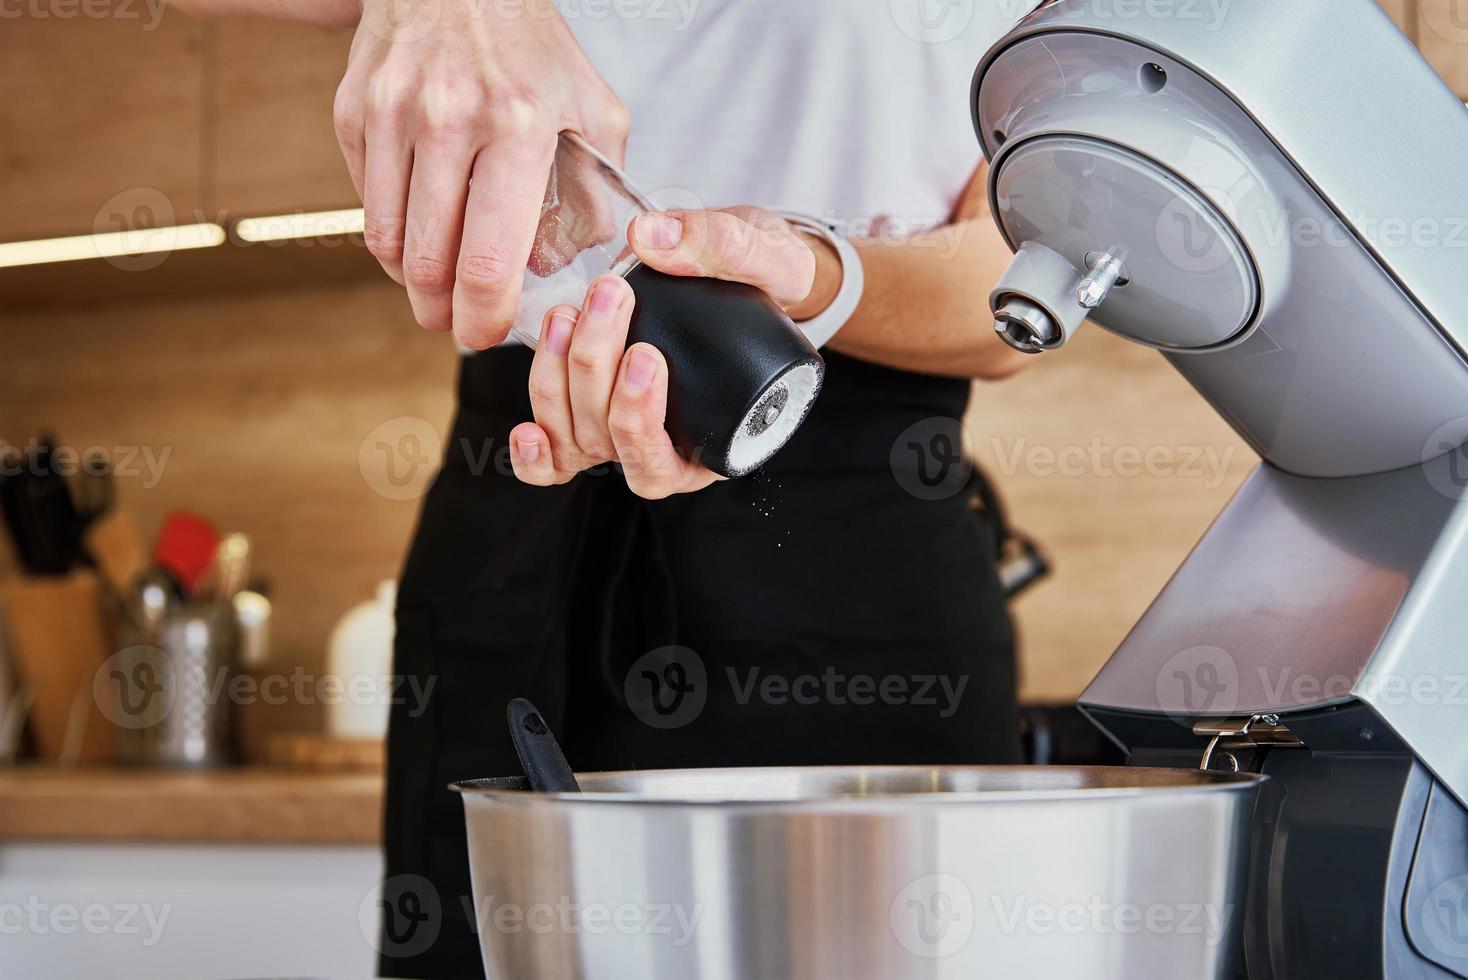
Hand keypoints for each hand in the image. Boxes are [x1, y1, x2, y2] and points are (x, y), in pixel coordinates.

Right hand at [333, 0, 628, 348]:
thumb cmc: (531, 47)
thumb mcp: (592, 109)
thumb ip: (594, 193)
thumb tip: (568, 266)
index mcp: (519, 125)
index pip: (490, 258)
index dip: (485, 316)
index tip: (487, 334)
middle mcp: (450, 118)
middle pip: (430, 263)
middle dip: (442, 312)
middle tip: (457, 323)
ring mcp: (393, 112)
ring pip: (389, 240)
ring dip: (412, 280)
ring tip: (437, 285)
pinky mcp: (354, 110)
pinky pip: (366, 202)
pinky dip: (391, 231)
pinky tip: (420, 229)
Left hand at [509, 207, 840, 498]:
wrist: (753, 276)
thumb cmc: (770, 284)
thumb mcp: (770, 257)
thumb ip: (724, 246)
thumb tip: (650, 238)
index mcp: (716, 445)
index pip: (663, 465)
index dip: (640, 419)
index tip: (647, 354)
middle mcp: (663, 452)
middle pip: (606, 439)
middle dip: (596, 368)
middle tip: (612, 296)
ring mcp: (618, 440)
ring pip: (570, 437)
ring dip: (558, 376)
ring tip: (569, 312)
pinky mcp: (586, 421)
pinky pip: (554, 459)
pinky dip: (534, 453)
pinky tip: (524, 427)